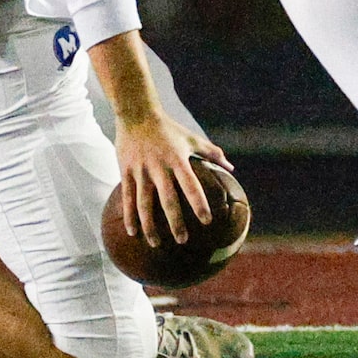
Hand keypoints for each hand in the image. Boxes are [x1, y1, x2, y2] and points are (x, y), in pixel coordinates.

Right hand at [113, 109, 225, 246]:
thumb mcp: (192, 138)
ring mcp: (141, 171)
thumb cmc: (169, 128)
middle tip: (183, 241)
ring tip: (156, 244)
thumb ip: (212, 153)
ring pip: (145, 204)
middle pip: (168, 200)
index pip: (192, 187)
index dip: (199, 204)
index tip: (207, 221)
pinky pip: (127, 198)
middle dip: (175, 222)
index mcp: (178, 160)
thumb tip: (231, 168)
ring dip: (150, 226)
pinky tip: (132, 233)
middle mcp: (160, 168)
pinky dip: (129, 217)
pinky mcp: (126, 172)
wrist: (137, 114)